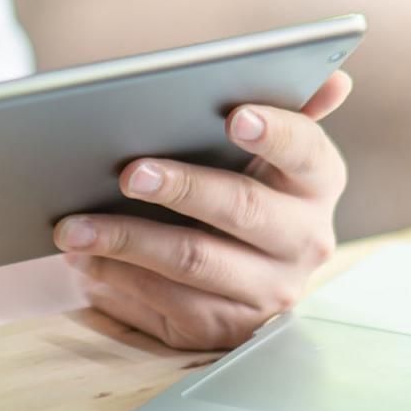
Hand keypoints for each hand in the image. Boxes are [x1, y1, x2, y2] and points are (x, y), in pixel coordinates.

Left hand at [55, 71, 351, 349]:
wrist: (222, 266)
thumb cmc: (233, 183)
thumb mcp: (261, 151)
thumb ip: (289, 111)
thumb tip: (335, 81)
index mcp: (318, 183)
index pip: (307, 151)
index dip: (275, 133)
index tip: (235, 116)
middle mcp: (305, 241)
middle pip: (243, 209)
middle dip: (183, 188)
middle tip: (130, 172)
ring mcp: (269, 291)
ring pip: (195, 262)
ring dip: (128, 241)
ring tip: (75, 225)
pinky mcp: (227, 329)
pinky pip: (170, 303)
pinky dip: (120, 278)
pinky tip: (86, 258)